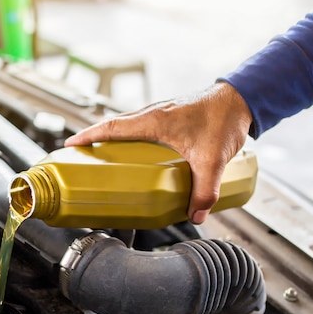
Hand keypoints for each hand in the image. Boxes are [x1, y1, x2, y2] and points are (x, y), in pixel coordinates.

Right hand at [64, 82, 252, 223]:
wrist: (242, 99)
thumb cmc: (224, 119)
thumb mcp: (213, 159)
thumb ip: (204, 190)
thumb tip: (195, 215)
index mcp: (154, 120)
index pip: (111, 127)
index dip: (88, 135)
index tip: (70, 145)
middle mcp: (153, 113)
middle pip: (113, 126)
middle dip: (94, 138)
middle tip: (82, 156)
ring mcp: (161, 113)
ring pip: (127, 125)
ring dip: (111, 137)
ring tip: (104, 156)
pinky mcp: (170, 116)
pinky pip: (140, 127)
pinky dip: (129, 137)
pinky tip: (136, 154)